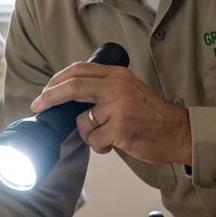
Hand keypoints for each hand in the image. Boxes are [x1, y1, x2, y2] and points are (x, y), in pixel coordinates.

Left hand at [30, 63, 191, 164]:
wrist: (177, 132)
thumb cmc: (152, 115)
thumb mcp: (128, 90)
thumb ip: (103, 89)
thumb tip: (71, 98)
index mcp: (117, 75)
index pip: (78, 70)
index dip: (57, 80)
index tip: (44, 91)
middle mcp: (116, 87)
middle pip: (72, 86)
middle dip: (49, 97)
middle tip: (38, 105)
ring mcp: (118, 107)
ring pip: (82, 121)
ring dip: (89, 134)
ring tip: (107, 136)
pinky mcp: (120, 128)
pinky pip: (93, 139)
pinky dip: (99, 146)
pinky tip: (113, 144)